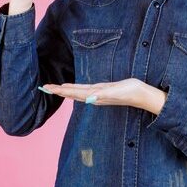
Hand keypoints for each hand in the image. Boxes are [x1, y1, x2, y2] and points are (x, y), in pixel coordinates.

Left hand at [39, 78, 167, 114]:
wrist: (141, 95)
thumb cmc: (130, 92)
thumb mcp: (117, 91)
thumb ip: (103, 95)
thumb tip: (89, 99)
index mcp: (95, 95)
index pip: (74, 92)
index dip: (61, 90)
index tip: (49, 88)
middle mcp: (94, 96)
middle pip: (72, 93)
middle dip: (59, 91)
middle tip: (45, 87)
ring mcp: (98, 94)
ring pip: (78, 93)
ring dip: (66, 91)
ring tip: (55, 89)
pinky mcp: (102, 91)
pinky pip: (85, 90)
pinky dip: (76, 89)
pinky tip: (73, 89)